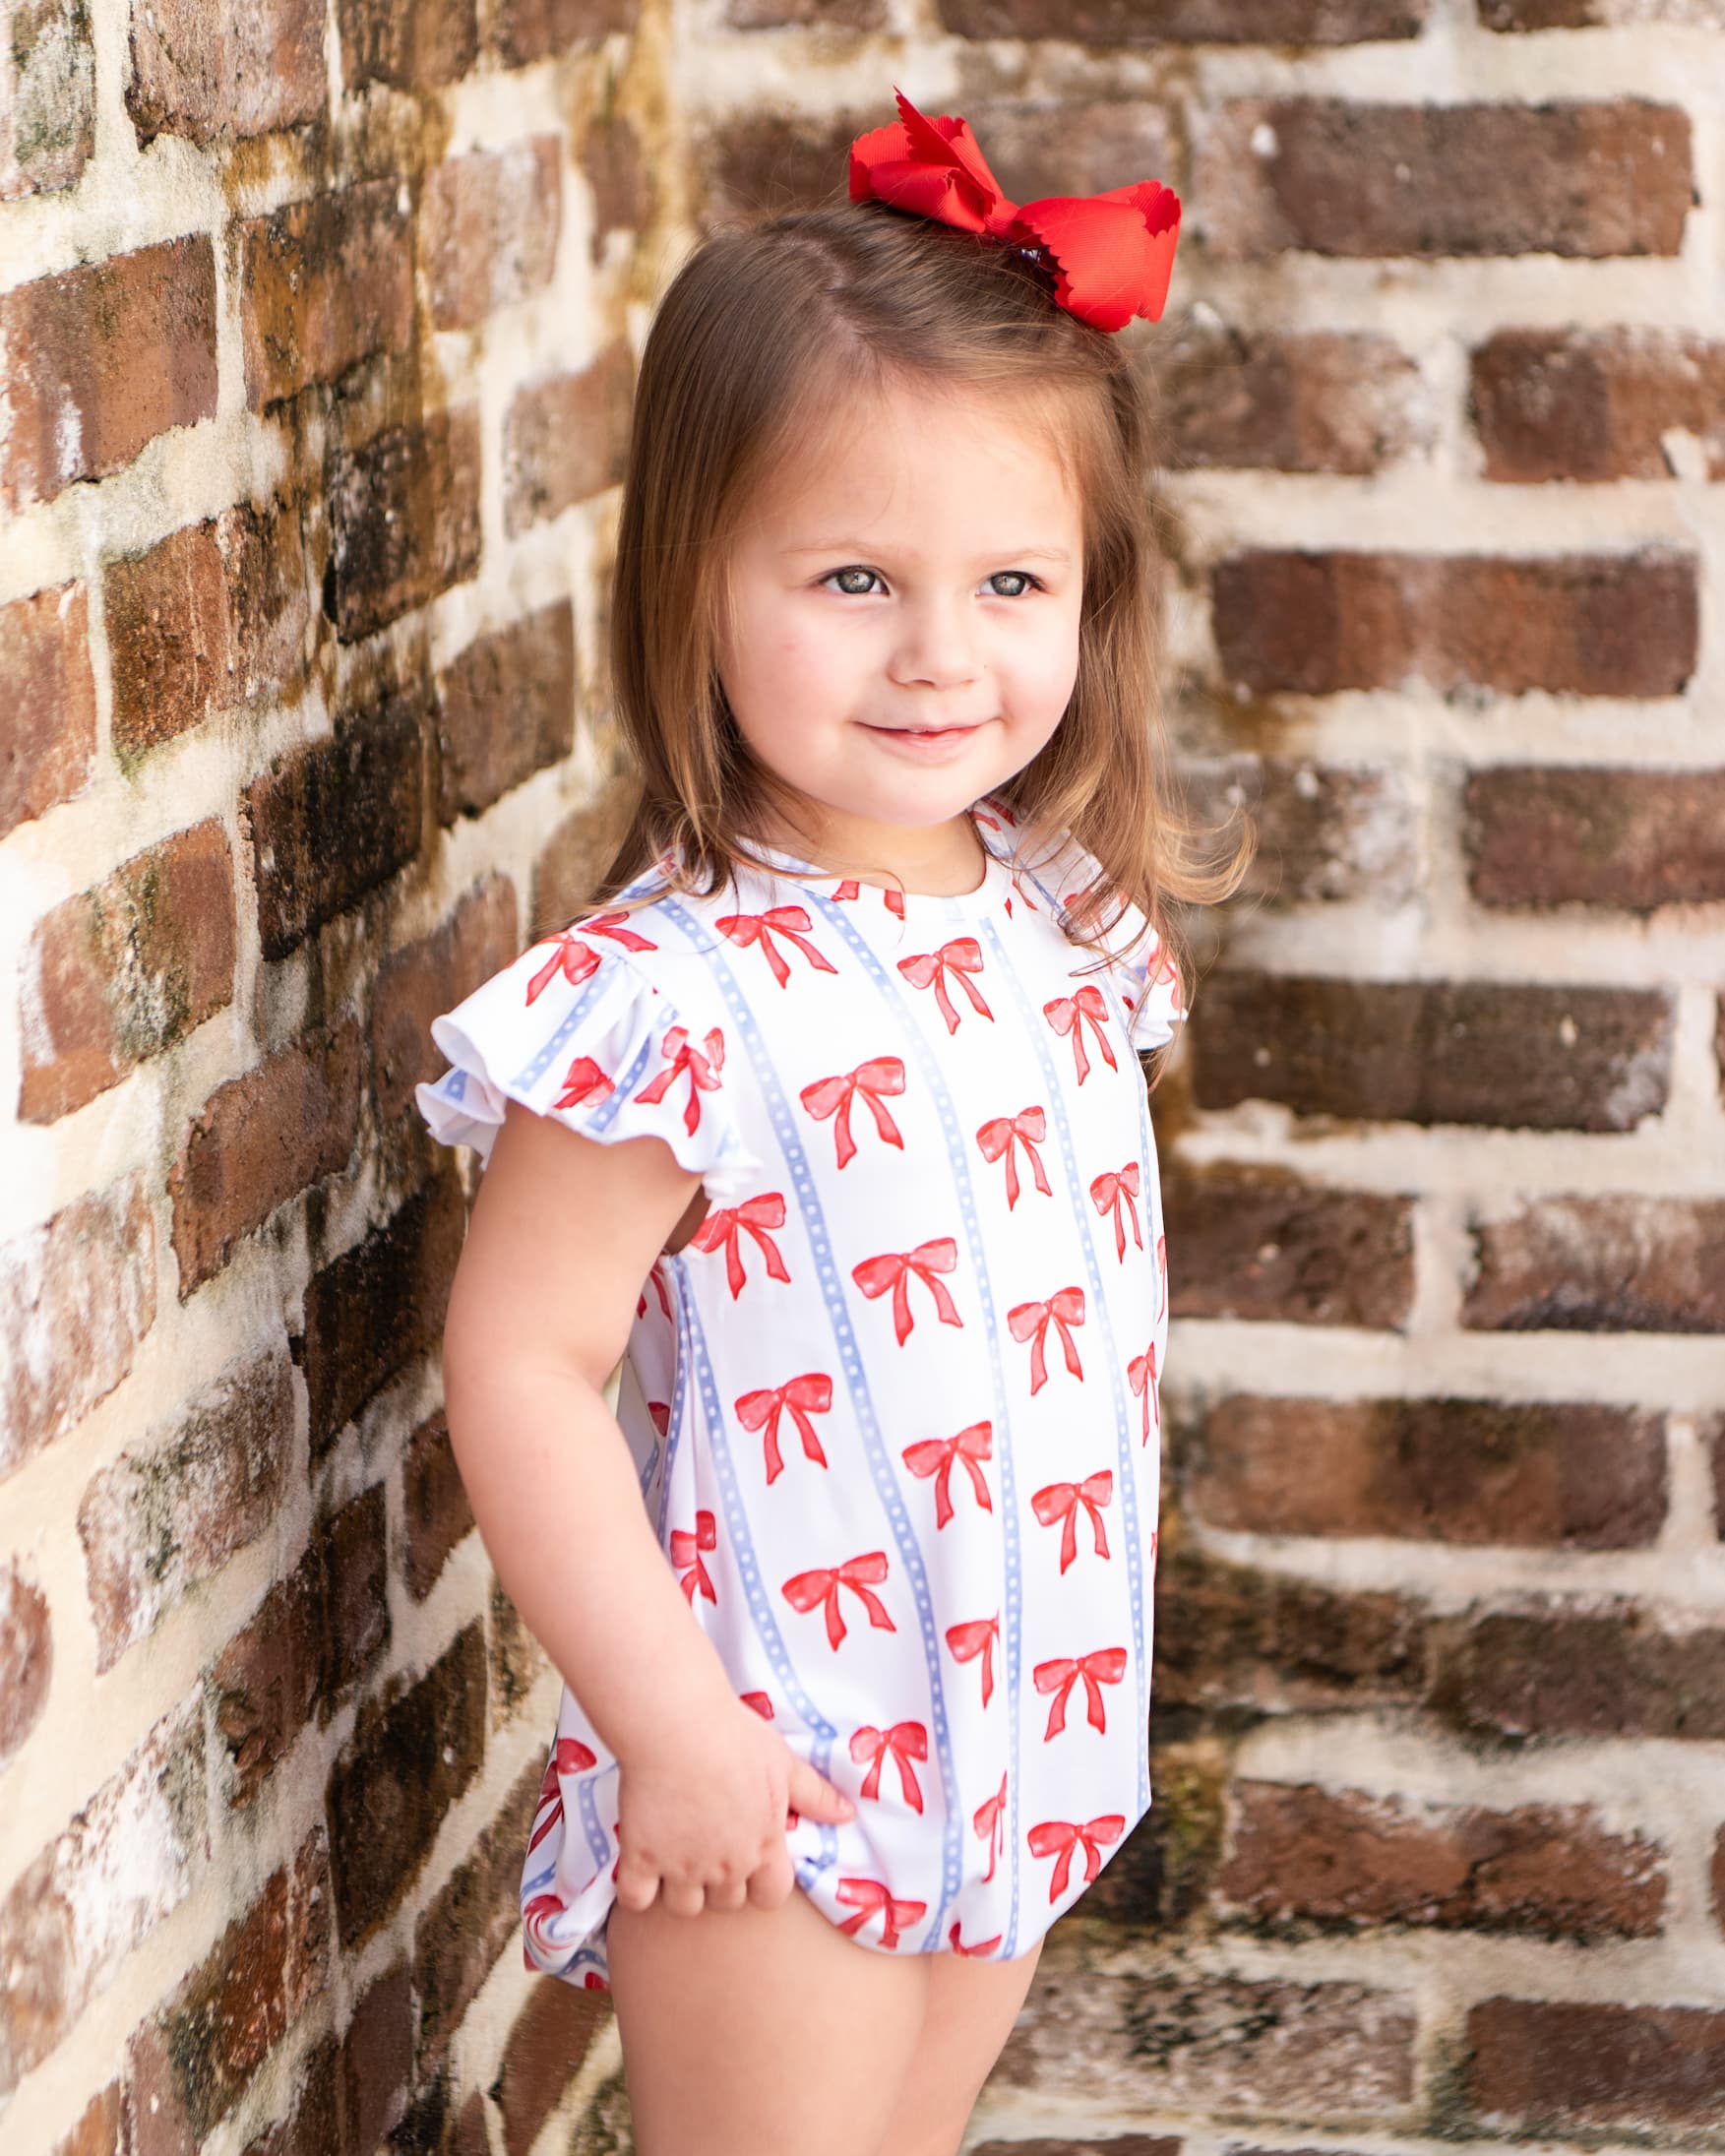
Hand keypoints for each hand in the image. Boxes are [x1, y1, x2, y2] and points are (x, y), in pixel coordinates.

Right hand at [613, 1695, 854, 1917]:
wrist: (678, 1725)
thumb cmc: (735, 1737)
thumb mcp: (784, 1762)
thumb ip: (815, 1795)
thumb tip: (849, 1815)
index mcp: (764, 1845)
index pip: (772, 1897)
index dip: (762, 1884)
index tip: (749, 1862)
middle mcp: (726, 1865)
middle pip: (726, 1903)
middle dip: (720, 1882)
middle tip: (708, 1847)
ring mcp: (682, 1867)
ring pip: (683, 1907)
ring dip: (679, 1889)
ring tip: (674, 1854)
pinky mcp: (641, 1859)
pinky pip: (635, 1900)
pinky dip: (636, 1888)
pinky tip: (640, 1860)